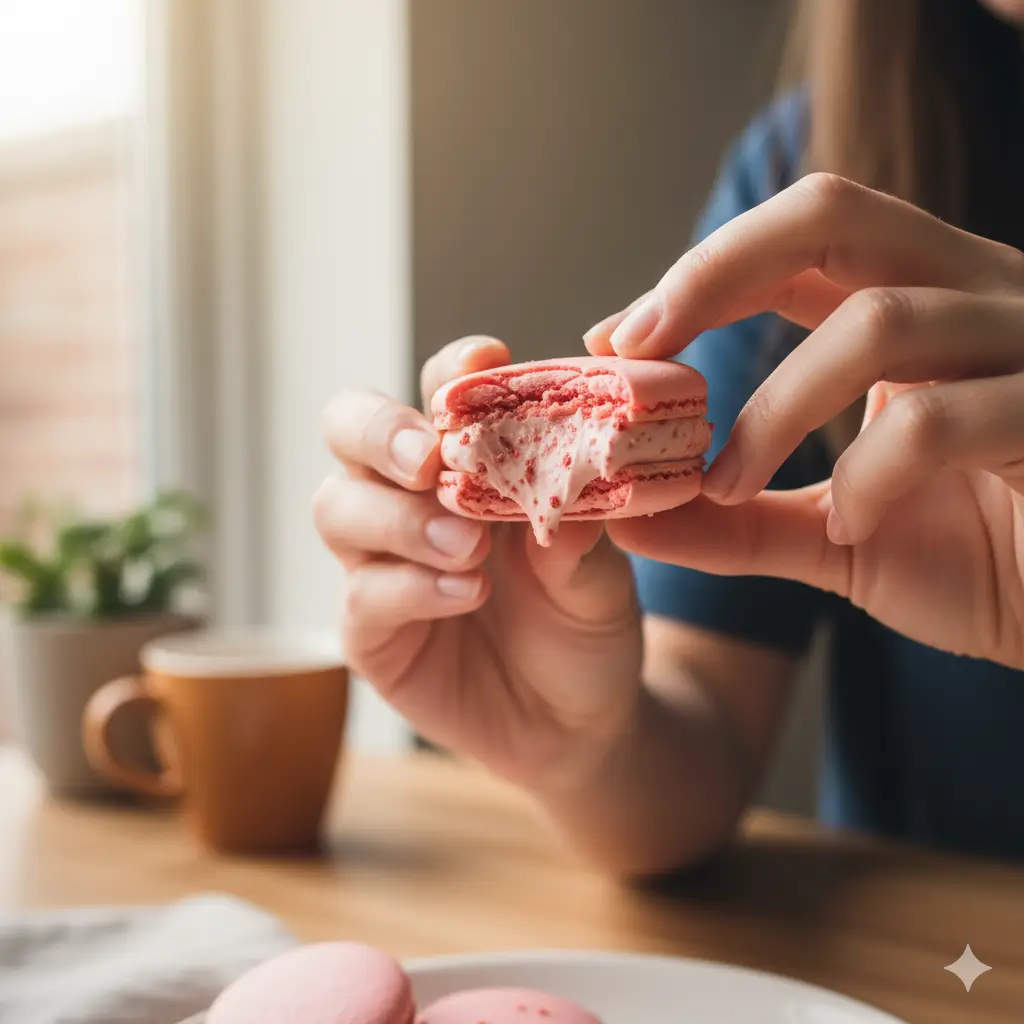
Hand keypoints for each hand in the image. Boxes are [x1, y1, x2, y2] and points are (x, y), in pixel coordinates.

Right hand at [313, 338, 643, 788]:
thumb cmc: (586, 624)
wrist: (578, 721)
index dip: (452, 370)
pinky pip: (363, 594)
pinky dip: (411, 587)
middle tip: (429, 458)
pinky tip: (466, 594)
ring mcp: (381, 562)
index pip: (438, 389)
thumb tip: (568, 481)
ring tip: (469, 545)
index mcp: (468, 461)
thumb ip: (580, 534)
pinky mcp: (371, 631)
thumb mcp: (602, 575)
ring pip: (339, 508)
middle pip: (348, 429)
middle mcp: (410, 498)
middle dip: (380, 431)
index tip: (486, 362)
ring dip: (401, 518)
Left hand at [586, 173, 1023, 667]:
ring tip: (726, 482)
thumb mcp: (833, 537)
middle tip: (636, 348)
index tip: (614, 341)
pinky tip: (853, 524)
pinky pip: (941, 420)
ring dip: (776, 410)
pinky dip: (869, 474)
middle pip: (830, 215)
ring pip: (876, 322)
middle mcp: (972, 296)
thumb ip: (737, 524)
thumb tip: (626, 521)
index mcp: (917, 304)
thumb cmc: (980, 560)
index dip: (695, 277)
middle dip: (713, 273)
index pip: (794, 240)